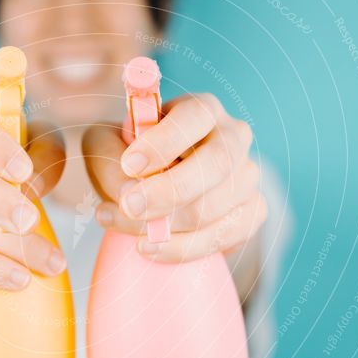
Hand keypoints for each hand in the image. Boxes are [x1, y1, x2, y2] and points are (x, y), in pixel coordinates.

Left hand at [82, 93, 265, 262]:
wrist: (150, 190)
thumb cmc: (129, 160)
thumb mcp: (106, 146)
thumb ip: (109, 157)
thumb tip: (128, 190)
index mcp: (202, 110)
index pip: (196, 116)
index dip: (164, 142)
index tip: (129, 165)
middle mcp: (233, 138)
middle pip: (216, 164)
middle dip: (168, 191)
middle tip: (128, 205)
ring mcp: (246, 176)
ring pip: (214, 207)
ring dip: (164, 225)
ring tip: (120, 224)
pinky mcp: (251, 213)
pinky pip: (224, 237)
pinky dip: (182, 248)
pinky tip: (148, 247)